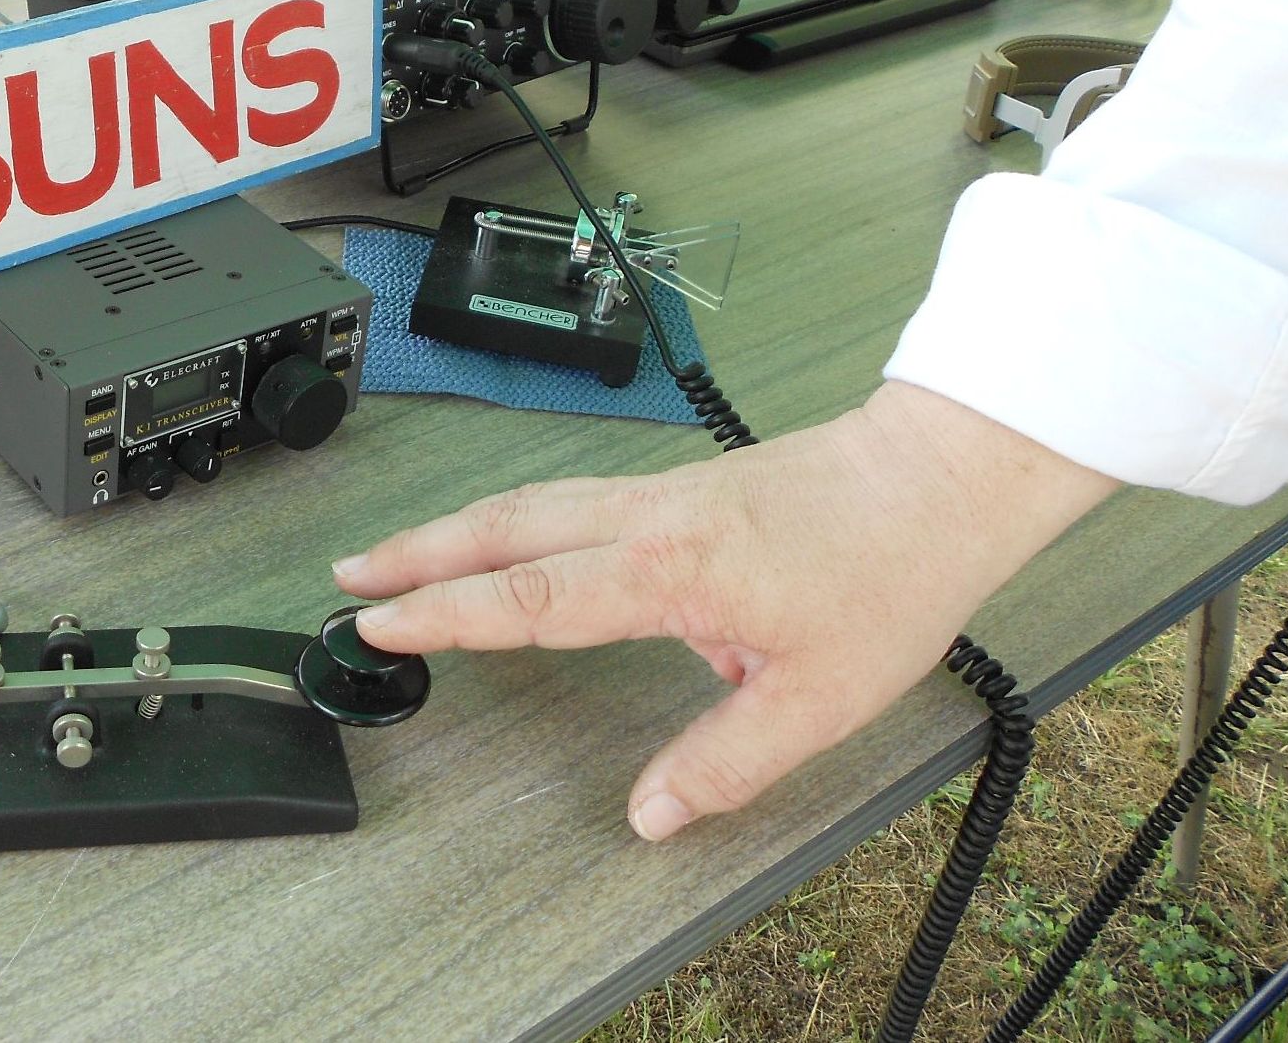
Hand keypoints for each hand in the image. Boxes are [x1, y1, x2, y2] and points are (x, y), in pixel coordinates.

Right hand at [332, 382, 1116, 840]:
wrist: (940, 473)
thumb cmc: (890, 572)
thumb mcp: (824, 696)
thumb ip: (728, 759)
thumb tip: (653, 815)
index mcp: (671, 571)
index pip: (530, 598)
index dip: (447, 616)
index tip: (378, 627)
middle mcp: (647, 521)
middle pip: (505, 530)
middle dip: (417, 555)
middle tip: (347, 577)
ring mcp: (657, 495)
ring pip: (529, 504)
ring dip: (454, 530)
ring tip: (396, 556)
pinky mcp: (676, 489)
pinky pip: (566, 498)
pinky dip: (509, 517)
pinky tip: (504, 538)